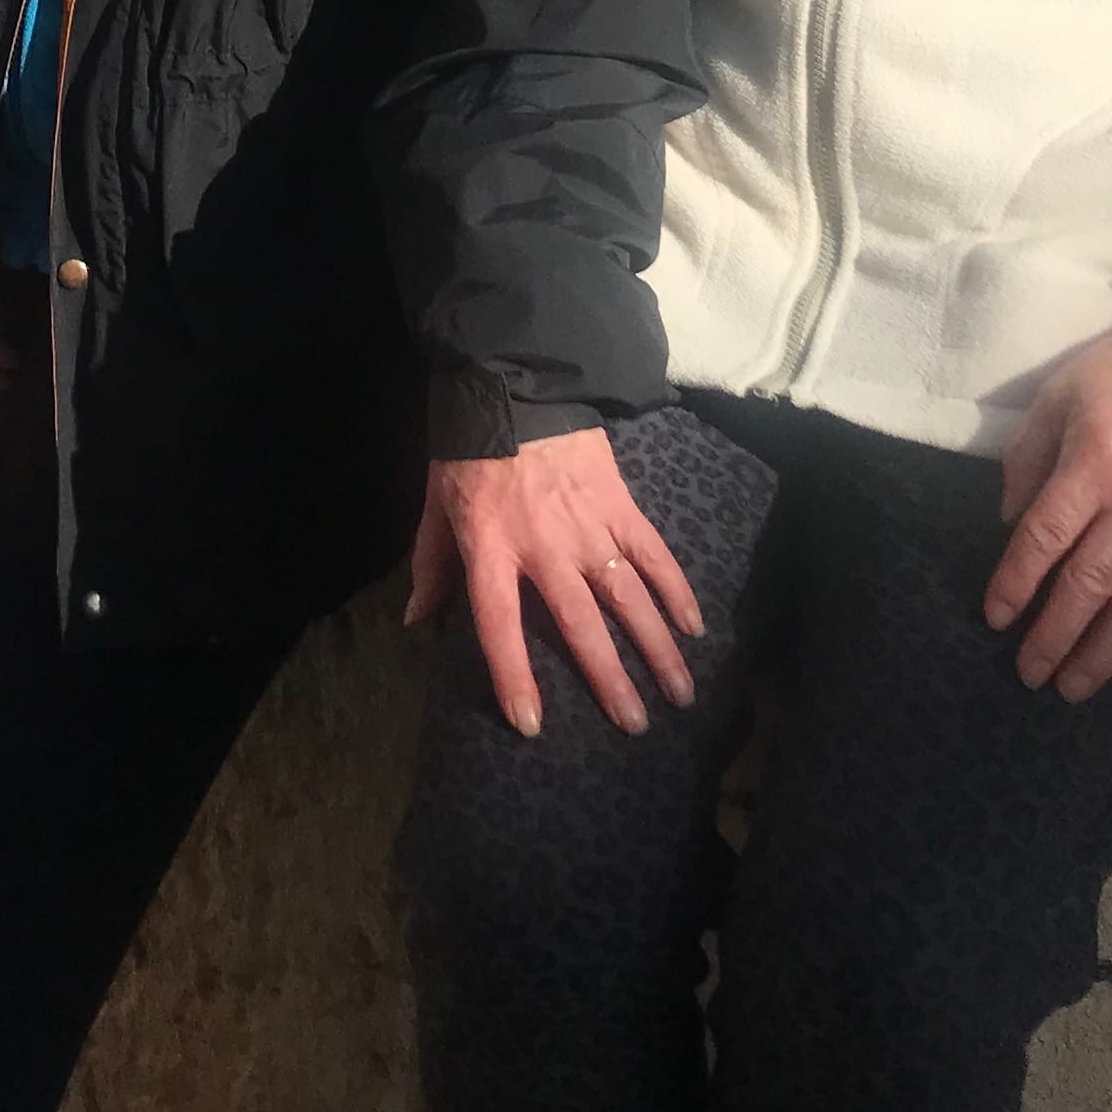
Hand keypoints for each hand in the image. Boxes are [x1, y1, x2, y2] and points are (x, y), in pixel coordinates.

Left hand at [406, 427, 701, 739]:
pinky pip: (653, 554)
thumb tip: (418, 622)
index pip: (499, 625)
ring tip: (679, 693)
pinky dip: (676, 590)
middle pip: (578, 623)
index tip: (531, 724)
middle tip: (634, 726)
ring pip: (627, 597)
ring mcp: (587, 525)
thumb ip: (430, 565)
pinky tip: (693, 627)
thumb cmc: (469, 453)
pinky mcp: (619, 504)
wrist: (515, 386)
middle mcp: (543, 546)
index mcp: (490, 549)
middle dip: (608, 678)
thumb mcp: (435, 506)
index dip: (513, 676)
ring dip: (655, 648)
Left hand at [983, 288, 1111, 701]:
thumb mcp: (1060, 395)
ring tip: (1075, 687)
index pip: (1046, 539)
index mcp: (1094, 465)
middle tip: (1029, 675)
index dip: (1016, 583)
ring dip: (1104, 654)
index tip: (995, 619)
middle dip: (1055, 636)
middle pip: (1089, 586)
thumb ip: (1028, 459)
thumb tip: (1010, 524)